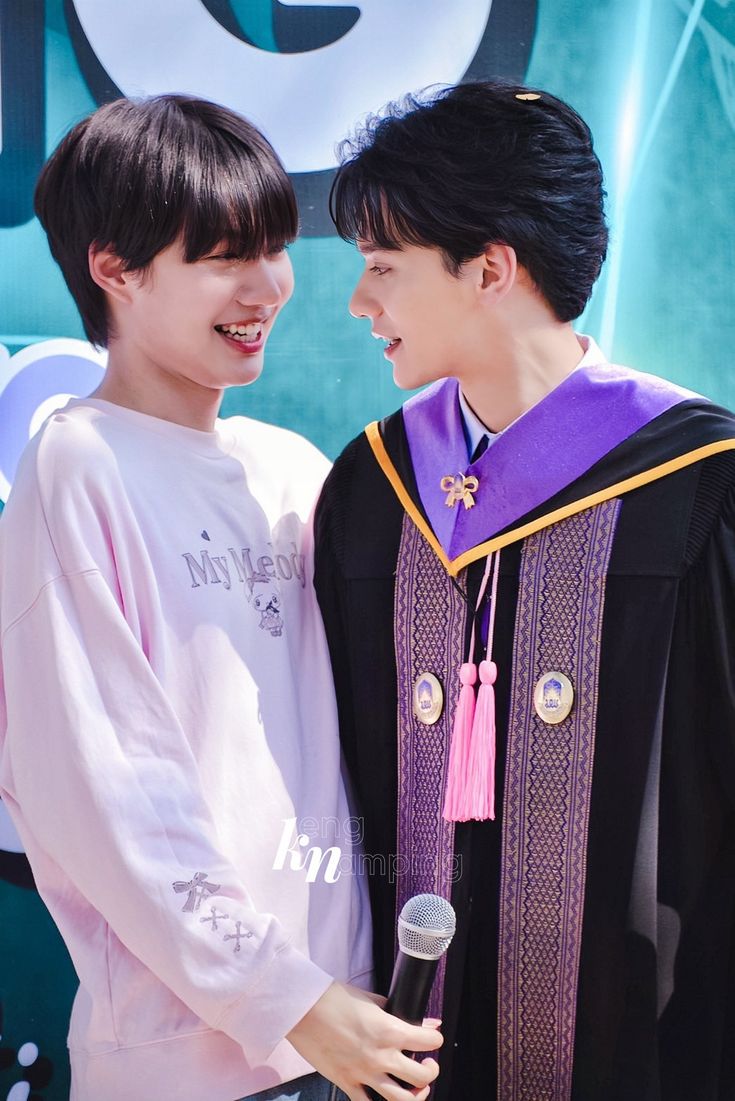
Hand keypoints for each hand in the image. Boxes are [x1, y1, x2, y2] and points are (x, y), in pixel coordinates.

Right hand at [287, 981, 441, 1100]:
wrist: (302, 1009)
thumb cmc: (333, 998)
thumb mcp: (369, 998)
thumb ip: (394, 1011)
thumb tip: (418, 1019)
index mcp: (389, 1030)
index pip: (429, 1041)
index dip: (435, 1038)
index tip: (433, 1037)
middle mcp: (381, 1055)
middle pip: (422, 1077)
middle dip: (431, 1072)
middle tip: (427, 1065)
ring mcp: (364, 1073)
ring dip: (415, 1096)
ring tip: (415, 1088)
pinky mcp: (346, 1083)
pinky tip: (382, 1097)